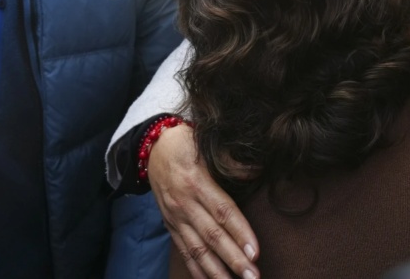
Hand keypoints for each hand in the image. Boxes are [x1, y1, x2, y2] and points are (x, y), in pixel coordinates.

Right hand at [148, 124, 259, 278]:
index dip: (240, 232)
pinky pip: (185, 251)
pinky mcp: (172, 226)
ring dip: (218, 271)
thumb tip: (258, 170)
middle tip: (253, 276)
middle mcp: (185, 204)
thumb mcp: (206, 144)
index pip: (223, 212)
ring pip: (198, 250)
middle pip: (213, 236)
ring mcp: (176, 218)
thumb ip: (232, 161)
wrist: (151, 148)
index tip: (255, 252)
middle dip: (234, 259)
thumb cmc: (186, 144)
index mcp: (197, 183)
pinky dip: (197, 270)